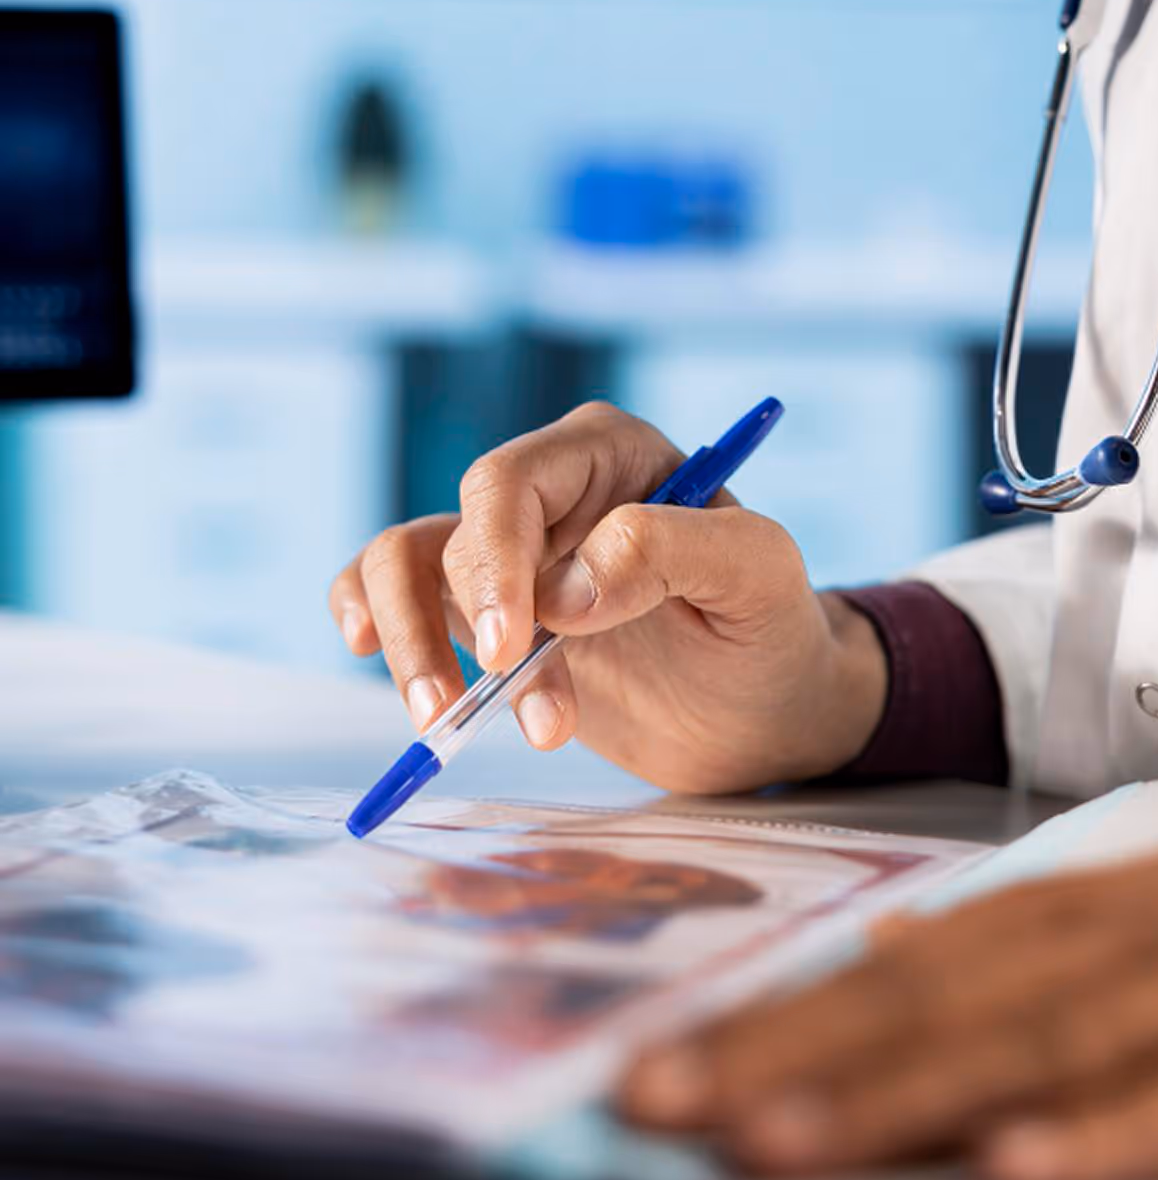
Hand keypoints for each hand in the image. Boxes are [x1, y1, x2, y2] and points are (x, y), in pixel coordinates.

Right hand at [328, 401, 887, 793]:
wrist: (762, 706)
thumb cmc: (769, 626)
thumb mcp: (759, 575)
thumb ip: (674, 550)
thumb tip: (568, 588)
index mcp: (610, 453)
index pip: (511, 483)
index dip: (493, 561)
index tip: (505, 647)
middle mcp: (548, 490)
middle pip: (456, 534)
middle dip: (463, 628)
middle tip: (511, 713)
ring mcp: (508, 552)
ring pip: (403, 562)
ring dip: (409, 644)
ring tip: (444, 726)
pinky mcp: (480, 611)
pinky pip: (389, 591)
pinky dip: (367, 617)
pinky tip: (367, 653)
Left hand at [620, 830, 1157, 1179]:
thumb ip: (1055, 949)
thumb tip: (900, 977)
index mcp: (1108, 898)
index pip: (921, 960)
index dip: (788, 1015)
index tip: (664, 1070)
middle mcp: (1151, 923)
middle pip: (952, 995)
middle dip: (794, 1057)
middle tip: (654, 1111)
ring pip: (1054, 1039)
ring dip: (910, 1090)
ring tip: (779, 1147)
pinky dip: (1123, 1131)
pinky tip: (1026, 1174)